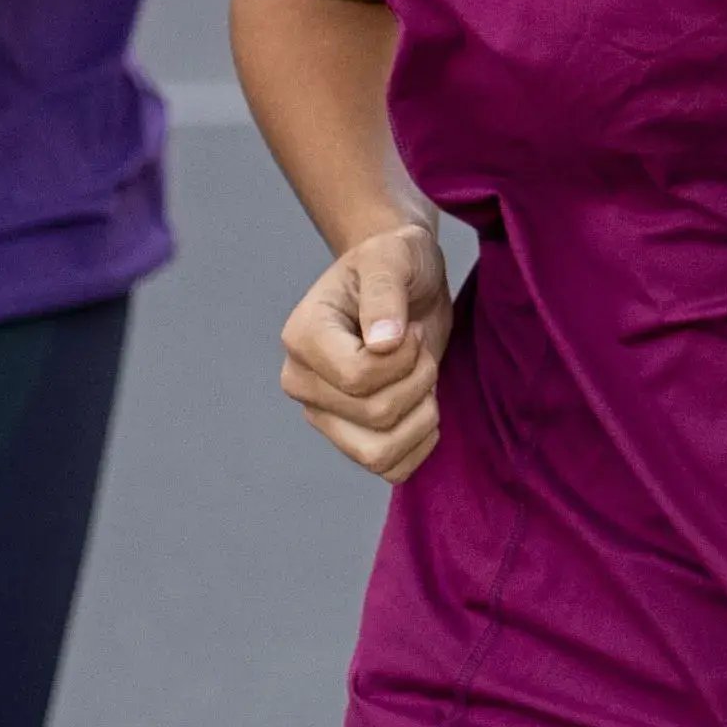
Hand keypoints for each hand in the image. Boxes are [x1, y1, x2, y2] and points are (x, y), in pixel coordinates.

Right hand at [280, 223, 452, 481]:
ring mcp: (324, 415)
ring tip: (423, 377)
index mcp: (302, 337)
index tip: (409, 328)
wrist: (406, 281)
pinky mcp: (351, 438)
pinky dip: (420, 444)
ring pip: (379, 453)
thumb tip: (381, 343)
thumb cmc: (396, 262)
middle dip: (419, 379)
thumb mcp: (394, 257)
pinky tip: (425, 405)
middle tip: (420, 347)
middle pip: (375, 415)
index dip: (403, 359)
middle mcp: (302, 383)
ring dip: (421, 417)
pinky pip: (391, 468)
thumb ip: (386, 293)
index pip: (357, 378)